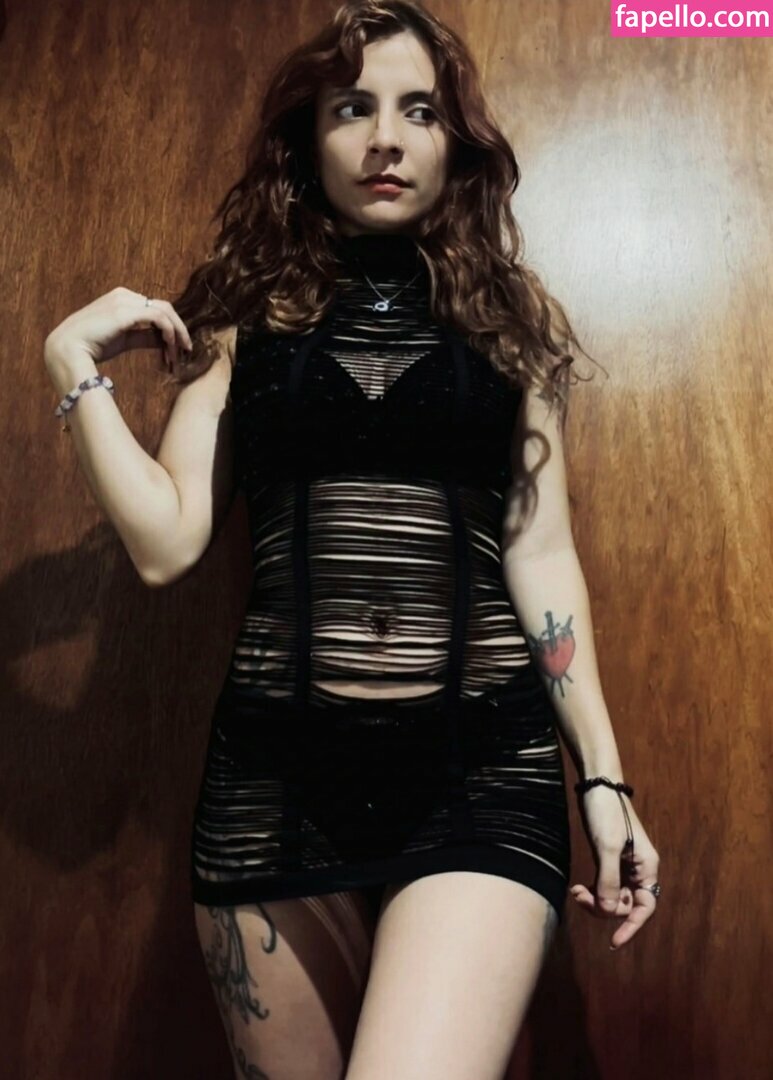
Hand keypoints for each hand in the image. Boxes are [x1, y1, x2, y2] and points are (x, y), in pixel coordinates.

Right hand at [44, 287, 191, 370]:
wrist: (68, 349)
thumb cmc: (92, 346)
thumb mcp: (124, 340)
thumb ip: (144, 337)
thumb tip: (164, 341)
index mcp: (122, 299)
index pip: (154, 309)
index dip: (169, 329)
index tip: (174, 352)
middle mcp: (125, 295)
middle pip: (164, 308)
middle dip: (178, 331)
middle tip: (186, 351)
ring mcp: (125, 301)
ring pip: (165, 312)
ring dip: (177, 334)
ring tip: (181, 354)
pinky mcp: (127, 311)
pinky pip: (159, 318)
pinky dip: (170, 332)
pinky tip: (171, 347)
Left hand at [569, 786, 659, 949]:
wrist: (597, 785)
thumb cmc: (605, 812)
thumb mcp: (606, 846)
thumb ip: (608, 880)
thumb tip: (609, 912)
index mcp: (647, 867)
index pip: (645, 907)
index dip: (631, 927)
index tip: (614, 942)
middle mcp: (639, 870)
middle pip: (626, 905)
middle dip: (604, 908)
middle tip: (580, 897)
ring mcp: (624, 866)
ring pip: (613, 897)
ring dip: (595, 900)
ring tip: (576, 892)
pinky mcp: (610, 860)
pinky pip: (604, 886)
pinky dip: (592, 890)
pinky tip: (578, 887)